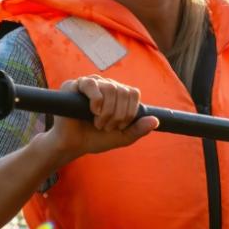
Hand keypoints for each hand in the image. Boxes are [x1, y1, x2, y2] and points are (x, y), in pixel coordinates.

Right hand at [43, 75, 157, 161]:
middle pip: (123, 91)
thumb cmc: (96, 138)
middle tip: (107, 127)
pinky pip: (91, 84)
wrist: (73, 145)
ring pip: (110, 88)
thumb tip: (156, 121)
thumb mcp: (122, 137)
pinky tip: (92, 111)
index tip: (120, 126)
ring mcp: (91, 83)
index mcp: (118, 94)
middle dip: (118, 115)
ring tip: (98, 123)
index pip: (133, 93)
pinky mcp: (74, 85)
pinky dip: (96, 100)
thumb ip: (138, 129)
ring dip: (107, 111)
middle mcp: (106, 86)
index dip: (130, 111)